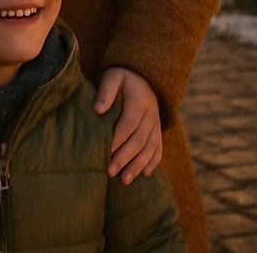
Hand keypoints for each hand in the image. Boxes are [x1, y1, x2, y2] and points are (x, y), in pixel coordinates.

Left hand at [95, 67, 162, 184]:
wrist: (144, 75)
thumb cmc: (122, 77)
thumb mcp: (112, 77)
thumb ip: (106, 92)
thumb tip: (98, 109)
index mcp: (139, 102)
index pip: (128, 124)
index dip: (117, 139)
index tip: (104, 152)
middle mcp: (151, 116)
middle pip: (139, 140)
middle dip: (125, 158)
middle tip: (109, 172)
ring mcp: (156, 125)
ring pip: (150, 149)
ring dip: (138, 166)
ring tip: (124, 180)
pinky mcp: (158, 131)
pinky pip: (158, 149)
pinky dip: (153, 163)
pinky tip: (144, 175)